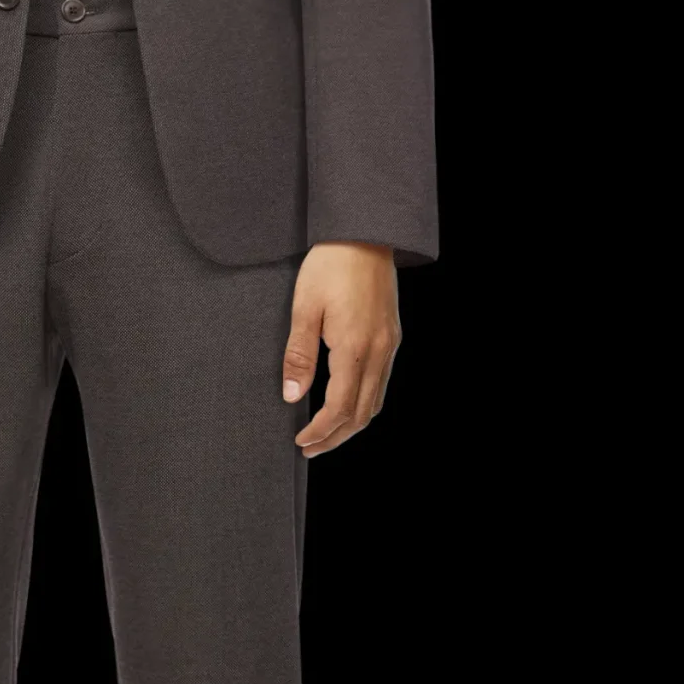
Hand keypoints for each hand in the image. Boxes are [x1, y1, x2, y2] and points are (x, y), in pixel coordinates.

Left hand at [282, 242, 400, 454]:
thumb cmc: (331, 266)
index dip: (319, 430)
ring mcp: (389, 345)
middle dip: (336, 437)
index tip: (300, 441)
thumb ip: (299, 355)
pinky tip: (347, 402)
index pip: (339, 407)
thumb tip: (292, 395)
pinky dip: (364, 402)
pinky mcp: (392, 336)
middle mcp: (379, 352)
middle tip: (311, 448)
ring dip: (352, 423)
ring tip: (327, 433)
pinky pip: (382, 383)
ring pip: (376, 401)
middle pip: (362, 413)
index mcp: (354, 348)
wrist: (364, 234)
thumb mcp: (304, 308)